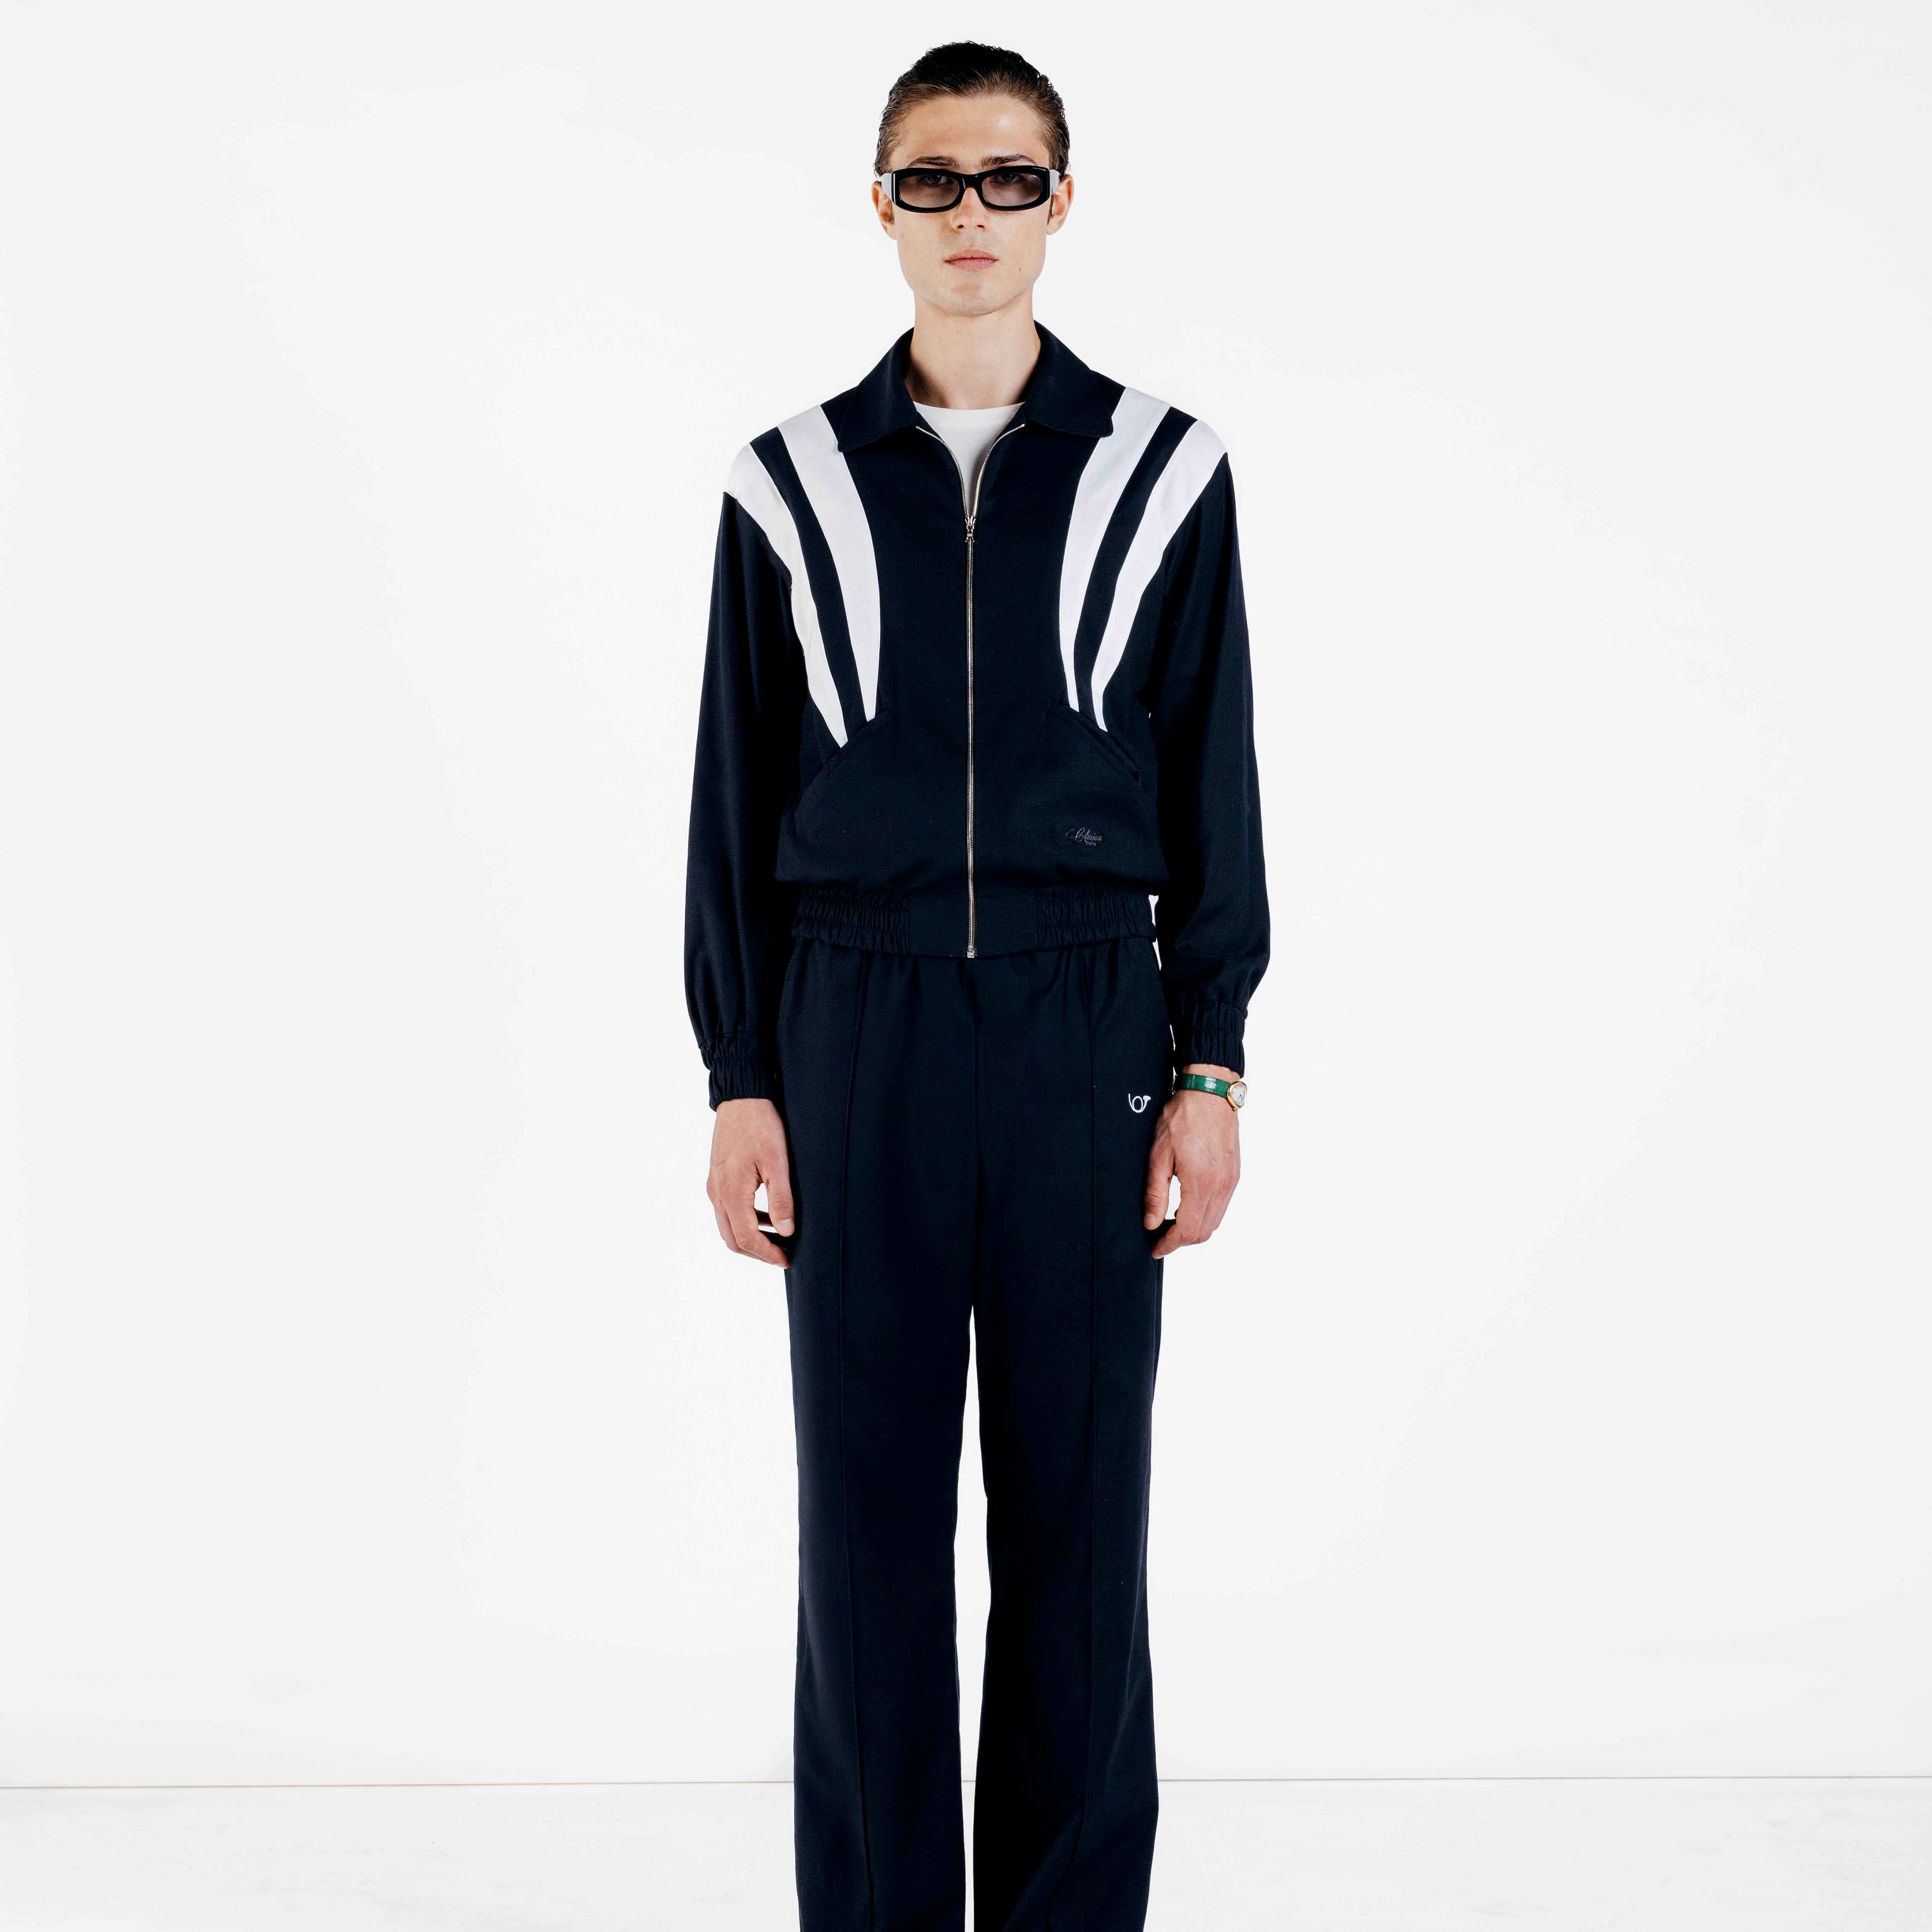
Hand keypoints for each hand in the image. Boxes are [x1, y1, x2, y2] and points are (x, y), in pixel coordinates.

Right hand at [707, 1097, 794, 1266]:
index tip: (786, 1260)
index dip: (767, 1254)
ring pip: (728, 1226)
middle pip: (733, 1239)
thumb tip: (786, 1230)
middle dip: (757, 1252)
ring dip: (751, 1237)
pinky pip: (727, 1210)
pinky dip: (745, 1221)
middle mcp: (717, 1192)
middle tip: (782, 1255)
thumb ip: (781, 1199)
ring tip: (778, 1238)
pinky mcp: (717, 1177)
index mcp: (731, 1192)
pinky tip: (767, 1216)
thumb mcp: (777, 1162)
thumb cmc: (761, 1125)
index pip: (746, 1238)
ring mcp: (714, 1185)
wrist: (741, 1097)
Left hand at [1142, 1062, 1241, 1258]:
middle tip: (1159, 1237)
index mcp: (1202, 1183)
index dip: (1170, 1244)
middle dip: (1181, 1241)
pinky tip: (1187, 1207)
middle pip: (1204, 1231)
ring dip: (1194, 1229)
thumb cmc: (1182, 1118)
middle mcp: (1222, 1186)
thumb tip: (1151, 1223)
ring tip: (1170, 1223)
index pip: (1188, 1230)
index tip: (1155, 1248)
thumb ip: (1155, 1193)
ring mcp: (1231, 1181)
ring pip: (1215, 1221)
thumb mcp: (1158, 1155)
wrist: (1209, 1093)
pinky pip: (1221, 1206)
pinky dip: (1205, 1215)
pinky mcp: (1234, 1174)